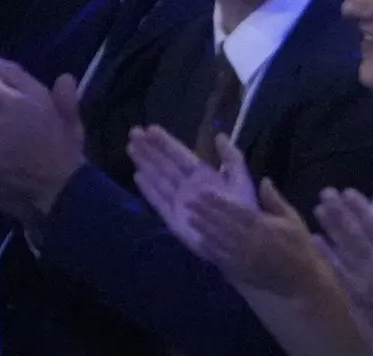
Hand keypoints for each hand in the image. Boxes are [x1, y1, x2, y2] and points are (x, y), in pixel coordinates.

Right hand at [128, 128, 255, 249]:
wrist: (241, 243)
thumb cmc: (242, 211)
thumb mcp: (241, 180)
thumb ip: (231, 158)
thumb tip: (220, 135)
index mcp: (202, 174)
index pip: (179, 154)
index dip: (165, 141)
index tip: (150, 128)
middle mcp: (186, 185)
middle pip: (164, 163)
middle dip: (149, 148)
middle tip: (133, 131)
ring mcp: (178, 201)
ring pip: (158, 177)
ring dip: (144, 162)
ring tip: (130, 147)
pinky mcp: (172, 218)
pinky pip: (158, 200)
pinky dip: (148, 189)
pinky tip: (137, 175)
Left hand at [188, 178, 327, 295]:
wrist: (304, 281)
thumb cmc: (300, 247)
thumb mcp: (293, 220)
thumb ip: (275, 201)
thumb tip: (264, 181)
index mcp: (264, 226)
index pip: (236, 210)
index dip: (218, 201)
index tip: (203, 191)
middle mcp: (252, 240)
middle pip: (223, 223)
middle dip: (205, 212)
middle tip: (189, 201)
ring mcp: (245, 257)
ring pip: (219, 240)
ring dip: (204, 228)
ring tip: (190, 217)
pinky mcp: (242, 271)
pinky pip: (222, 259)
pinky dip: (210, 249)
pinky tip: (200, 241)